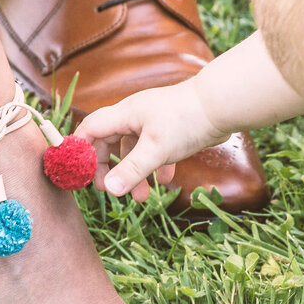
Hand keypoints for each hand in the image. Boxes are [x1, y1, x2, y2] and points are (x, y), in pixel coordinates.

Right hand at [75, 80, 230, 201]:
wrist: (222, 106)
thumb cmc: (186, 120)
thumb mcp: (156, 149)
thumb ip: (132, 170)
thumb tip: (109, 189)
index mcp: (125, 114)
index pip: (90, 129)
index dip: (81, 150)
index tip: (82, 174)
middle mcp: (135, 116)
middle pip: (109, 142)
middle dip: (110, 169)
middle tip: (111, 190)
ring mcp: (153, 123)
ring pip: (134, 150)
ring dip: (135, 174)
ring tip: (143, 197)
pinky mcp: (171, 131)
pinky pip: (155, 151)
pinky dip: (156, 167)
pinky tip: (165, 181)